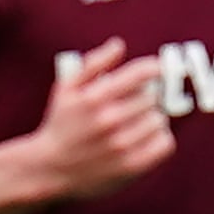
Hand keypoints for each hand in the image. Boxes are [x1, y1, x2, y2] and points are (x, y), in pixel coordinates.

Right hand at [31, 37, 174, 199]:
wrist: (48, 169)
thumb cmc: (61, 124)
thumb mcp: (67, 88)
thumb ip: (94, 63)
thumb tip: (119, 44)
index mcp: (94, 98)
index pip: (140, 74)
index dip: (153, 68)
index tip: (156, 70)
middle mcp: (109, 121)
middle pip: (152, 97)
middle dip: (146, 97)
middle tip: (134, 104)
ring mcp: (121, 145)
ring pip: (160, 120)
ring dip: (152, 119)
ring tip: (136, 123)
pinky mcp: (131, 166)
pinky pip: (165, 143)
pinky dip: (160, 139)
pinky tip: (144, 138)